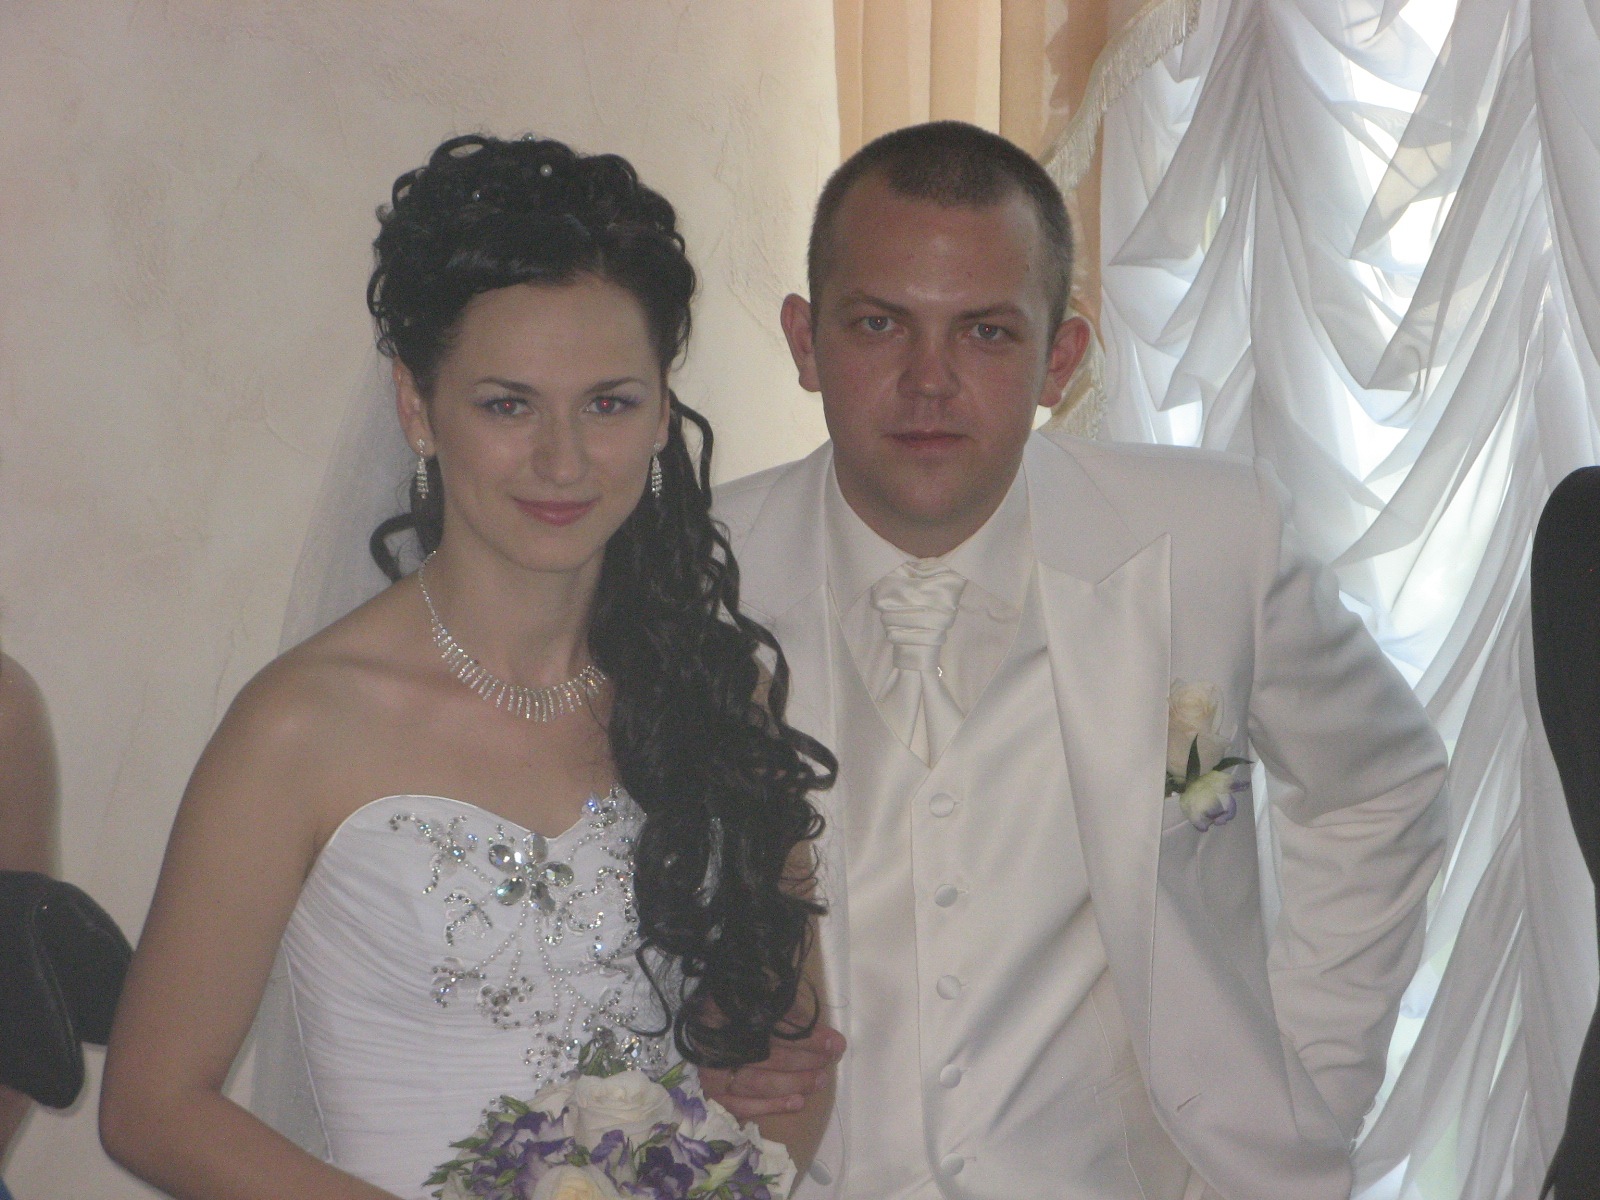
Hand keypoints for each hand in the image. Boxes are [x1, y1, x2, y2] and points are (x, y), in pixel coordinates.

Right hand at [700, 1023, 844, 1119]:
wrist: (705, 1022)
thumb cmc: (739, 1011)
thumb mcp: (762, 1002)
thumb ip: (791, 1016)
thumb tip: (828, 1038)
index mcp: (730, 1012)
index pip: (775, 1027)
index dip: (807, 1036)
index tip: (833, 1042)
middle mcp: (719, 1042)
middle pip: (769, 1056)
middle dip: (805, 1060)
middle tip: (829, 1060)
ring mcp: (713, 1070)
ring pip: (759, 1083)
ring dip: (794, 1083)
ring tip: (820, 1081)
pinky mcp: (713, 1092)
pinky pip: (742, 1106)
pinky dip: (771, 1106)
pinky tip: (797, 1103)